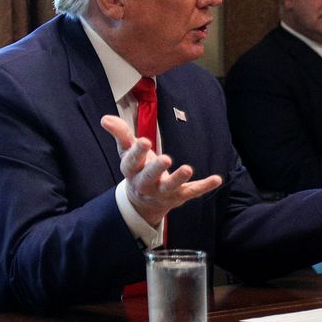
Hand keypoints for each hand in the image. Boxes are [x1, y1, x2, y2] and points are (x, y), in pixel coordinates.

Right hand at [100, 115, 221, 225]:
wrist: (143, 202)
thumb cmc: (137, 168)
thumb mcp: (127, 152)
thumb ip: (120, 134)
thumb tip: (105, 118)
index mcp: (132, 171)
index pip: (131, 162)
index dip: (137, 152)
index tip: (144, 141)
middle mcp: (145, 184)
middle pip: (148, 177)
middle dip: (156, 169)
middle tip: (165, 159)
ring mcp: (163, 192)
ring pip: (170, 187)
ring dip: (178, 178)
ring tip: (187, 168)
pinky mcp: (179, 196)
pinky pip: (192, 192)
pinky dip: (204, 186)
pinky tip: (217, 179)